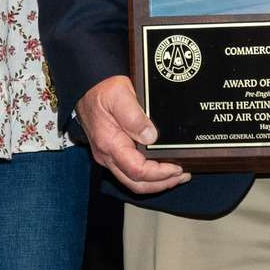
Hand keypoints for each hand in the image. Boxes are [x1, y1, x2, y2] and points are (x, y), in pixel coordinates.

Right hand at [76, 75, 189, 194]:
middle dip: (162, 183)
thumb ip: (134, 117)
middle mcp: (107, 155)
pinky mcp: (112, 152)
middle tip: (182, 176)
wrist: (87, 86)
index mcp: (109, 144)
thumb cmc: (101, 89)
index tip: (177, 168)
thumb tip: (151, 136)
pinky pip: (130, 172)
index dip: (160, 174)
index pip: (137, 171)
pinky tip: (161, 168)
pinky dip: (148, 175)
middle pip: (136, 184)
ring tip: (176, 175)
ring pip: (133, 181)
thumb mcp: (119, 95)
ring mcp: (108, 156)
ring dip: (156, 182)